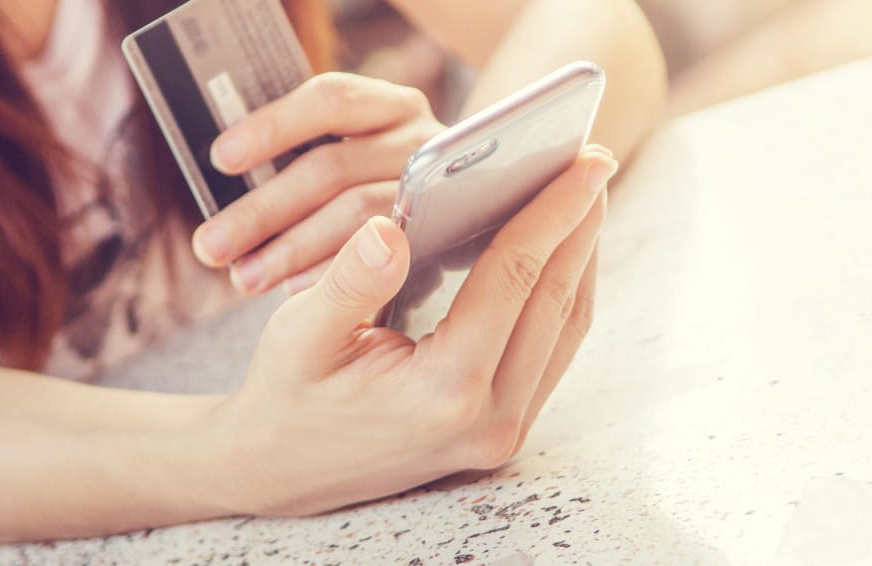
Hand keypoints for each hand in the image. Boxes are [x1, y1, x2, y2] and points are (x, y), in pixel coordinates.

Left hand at [192, 73, 444, 294]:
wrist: (446, 232)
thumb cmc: (365, 195)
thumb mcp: (336, 163)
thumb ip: (297, 161)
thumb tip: (227, 172)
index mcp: (385, 105)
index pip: (329, 99)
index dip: (274, 126)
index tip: (221, 159)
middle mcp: (419, 138)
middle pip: (331, 168)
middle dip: (262, 211)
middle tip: (210, 246)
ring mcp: (434, 189)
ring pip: (355, 213)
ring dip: (291, 249)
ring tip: (245, 276)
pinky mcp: (442, 234)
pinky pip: (379, 256)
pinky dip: (331, 270)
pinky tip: (294, 288)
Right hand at [221, 147, 616, 514]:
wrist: (278, 472)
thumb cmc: (284, 396)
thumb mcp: (296, 334)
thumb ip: (347, 280)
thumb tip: (390, 224)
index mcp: (443, 391)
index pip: (515, 280)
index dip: (552, 210)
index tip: (585, 156)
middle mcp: (489, 420)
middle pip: (558, 302)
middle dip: (581, 225)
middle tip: (593, 160)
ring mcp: (502, 432)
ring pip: (566, 329)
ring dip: (578, 258)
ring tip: (581, 195)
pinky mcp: (503, 430)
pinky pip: (551, 350)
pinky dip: (558, 293)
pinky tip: (554, 250)